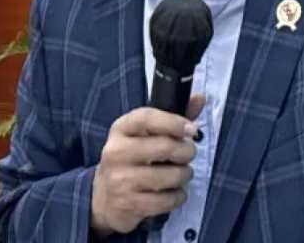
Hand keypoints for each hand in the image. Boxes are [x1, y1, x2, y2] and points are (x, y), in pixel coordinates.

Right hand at [90, 95, 205, 235]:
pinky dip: (178, 196)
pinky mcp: (129, 204)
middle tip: (188, 154)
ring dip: (184, 175)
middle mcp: (116, 152)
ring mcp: (120, 180)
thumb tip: (200, 98)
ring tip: (180, 174)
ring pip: (170, 176)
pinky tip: (173, 192)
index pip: (147, 118)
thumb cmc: (131, 160)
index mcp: (121, 129)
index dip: (173, 122)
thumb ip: (172, 117)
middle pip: (164, 147)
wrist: (103, 198)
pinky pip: (167, 200)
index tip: (192, 129)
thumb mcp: (144, 135)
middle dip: (186, 151)